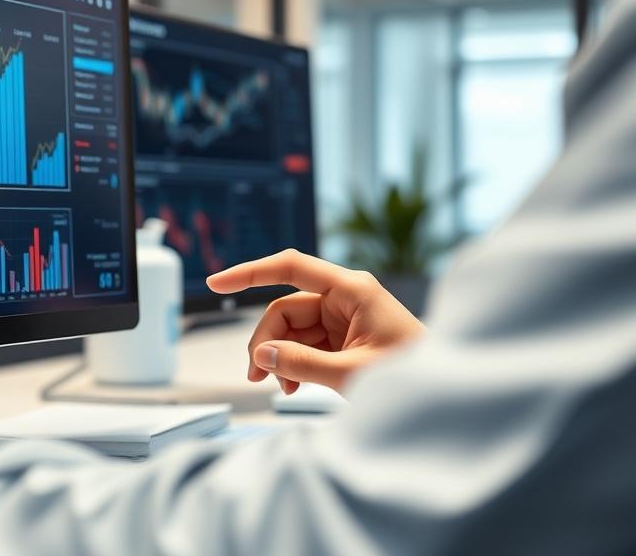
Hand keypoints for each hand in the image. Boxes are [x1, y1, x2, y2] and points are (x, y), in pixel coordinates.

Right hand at [207, 249, 425, 394]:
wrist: (446, 395)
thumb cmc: (413, 375)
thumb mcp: (351, 373)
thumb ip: (301, 363)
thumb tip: (261, 356)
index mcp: (352, 289)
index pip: (290, 267)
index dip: (250, 272)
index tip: (216, 283)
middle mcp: (345, 297)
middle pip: (285, 308)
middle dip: (267, 341)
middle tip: (256, 376)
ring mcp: (344, 317)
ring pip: (292, 329)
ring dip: (281, 358)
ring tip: (282, 389)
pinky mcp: (344, 337)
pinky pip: (306, 343)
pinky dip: (295, 364)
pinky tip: (295, 387)